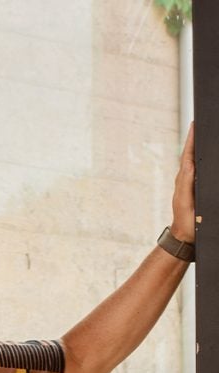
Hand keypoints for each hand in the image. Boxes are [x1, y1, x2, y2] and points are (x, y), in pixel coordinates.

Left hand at [170, 122, 194, 243]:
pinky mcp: (193, 189)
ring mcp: (189, 183)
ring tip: (200, 133)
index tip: (195, 125)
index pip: (188, 155)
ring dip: (196, 147)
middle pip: (190, 154)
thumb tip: (189, 164)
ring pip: (193, 161)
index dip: (191, 140)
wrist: (185, 234)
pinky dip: (198, 160)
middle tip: (198, 123)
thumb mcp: (185, 200)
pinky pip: (196, 170)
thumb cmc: (186, 220)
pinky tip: (204, 156)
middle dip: (194, 139)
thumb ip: (186, 183)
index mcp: (183, 179)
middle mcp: (185, 179)